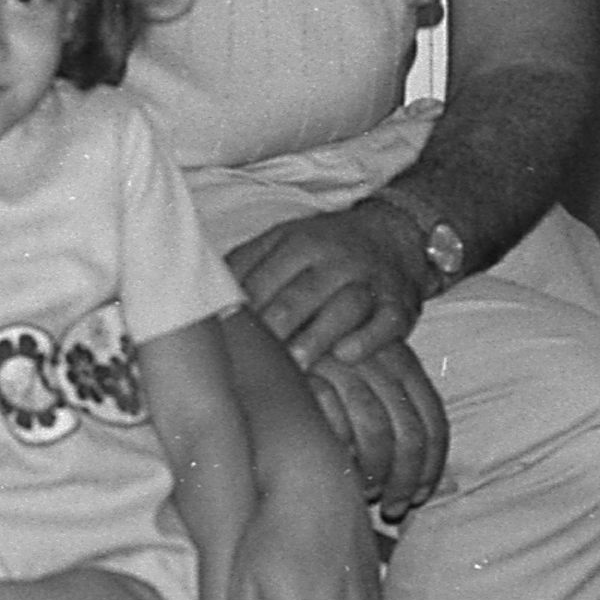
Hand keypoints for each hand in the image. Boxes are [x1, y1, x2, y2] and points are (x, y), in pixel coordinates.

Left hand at [225, 201, 432, 368]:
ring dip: (317, 337)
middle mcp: (334, 259)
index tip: (224, 342)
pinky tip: (346, 355)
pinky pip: (385, 323)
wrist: (395, 234)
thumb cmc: (325, 248)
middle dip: (275, 329)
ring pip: (342, 308)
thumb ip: (247, 264)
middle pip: (298, 295)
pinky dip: (368, 339)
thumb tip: (201, 296)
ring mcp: (369, 281)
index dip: (242, 311)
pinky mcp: (399, 304)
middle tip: (254, 363)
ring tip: (296, 365)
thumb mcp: (284, 242)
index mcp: (298, 242)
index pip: (263, 278)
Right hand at [302, 341, 447, 520]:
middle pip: (409, 432)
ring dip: (374, 469)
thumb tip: (440, 489)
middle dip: (405, 478)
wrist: (267, 341)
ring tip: (364, 492)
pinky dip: (339, 449)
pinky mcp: (307, 371)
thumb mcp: (371, 392)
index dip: (431, 467)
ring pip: (375, 428)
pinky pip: (334, 419)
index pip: (433, 422)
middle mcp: (380, 358)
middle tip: (393, 507)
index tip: (418, 496)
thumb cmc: (328, 380)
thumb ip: (400, 429)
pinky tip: (337, 468)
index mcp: (403, 361)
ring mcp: (343, 363)